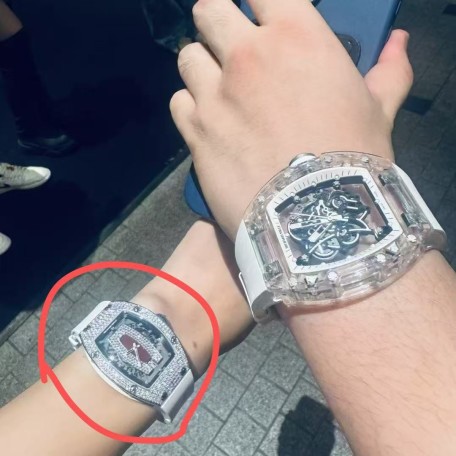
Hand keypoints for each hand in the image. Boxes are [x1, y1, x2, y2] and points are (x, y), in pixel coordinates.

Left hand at [170, 0, 412, 238]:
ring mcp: (215, 95)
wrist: (316, 218)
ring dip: (202, 68)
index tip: (260, 16)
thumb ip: (387, 70)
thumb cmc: (353, 160)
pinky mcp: (195, 133)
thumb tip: (399, 42)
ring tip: (218, 90)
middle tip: (229, 46)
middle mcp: (247, 56)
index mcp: (296, 37)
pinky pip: (179, 102)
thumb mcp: (378, 111)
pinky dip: (190, 107)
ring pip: (188, 57)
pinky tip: (208, 123)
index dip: (258, 2)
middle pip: (209, 10)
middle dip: (218, 24)